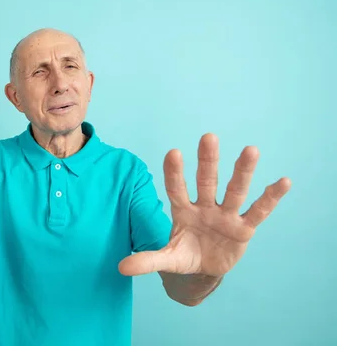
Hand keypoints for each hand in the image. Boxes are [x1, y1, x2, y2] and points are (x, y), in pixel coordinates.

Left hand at [119, 134, 290, 276]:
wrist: (205, 269)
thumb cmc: (184, 255)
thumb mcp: (167, 259)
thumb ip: (147, 260)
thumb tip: (120, 268)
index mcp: (183, 211)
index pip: (176, 189)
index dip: (174, 173)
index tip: (173, 153)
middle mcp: (204, 207)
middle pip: (206, 181)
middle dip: (208, 161)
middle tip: (208, 136)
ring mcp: (225, 216)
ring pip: (234, 190)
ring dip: (242, 171)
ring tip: (251, 149)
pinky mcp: (244, 229)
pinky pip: (258, 211)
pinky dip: (270, 198)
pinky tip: (283, 181)